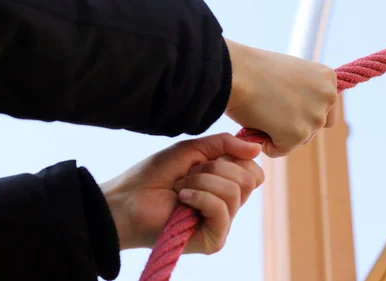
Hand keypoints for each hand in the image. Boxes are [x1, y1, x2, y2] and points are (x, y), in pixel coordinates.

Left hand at [100, 133, 263, 253]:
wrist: (127, 199)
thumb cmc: (155, 175)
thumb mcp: (193, 149)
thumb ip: (225, 144)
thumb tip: (258, 147)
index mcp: (226, 184)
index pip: (254, 171)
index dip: (234, 158)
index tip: (207, 160)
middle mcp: (228, 205)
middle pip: (249, 179)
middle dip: (215, 168)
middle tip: (189, 175)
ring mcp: (222, 223)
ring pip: (235, 192)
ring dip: (202, 182)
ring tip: (181, 188)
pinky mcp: (214, 240)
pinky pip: (222, 210)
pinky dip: (201, 198)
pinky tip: (182, 200)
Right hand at [225, 38, 338, 157]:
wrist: (235, 71)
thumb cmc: (253, 70)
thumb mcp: (290, 74)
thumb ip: (304, 92)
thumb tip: (302, 114)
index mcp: (327, 78)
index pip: (327, 111)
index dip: (304, 113)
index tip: (287, 108)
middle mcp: (328, 97)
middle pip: (314, 128)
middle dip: (293, 125)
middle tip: (270, 109)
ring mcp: (314, 117)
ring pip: (299, 140)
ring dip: (280, 134)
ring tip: (263, 112)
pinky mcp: (297, 135)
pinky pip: (280, 150)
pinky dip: (267, 145)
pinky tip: (257, 124)